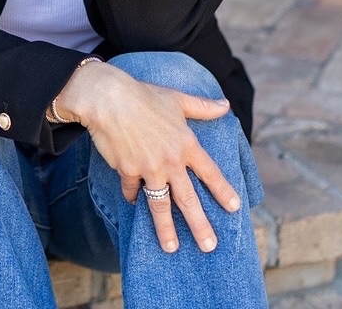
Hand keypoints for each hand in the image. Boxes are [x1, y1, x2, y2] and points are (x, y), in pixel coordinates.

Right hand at [57, 61, 240, 253]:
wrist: (107, 97)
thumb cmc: (143, 94)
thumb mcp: (176, 98)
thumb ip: (201, 106)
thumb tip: (225, 105)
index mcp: (186, 143)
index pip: (210, 172)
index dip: (223, 190)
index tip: (234, 207)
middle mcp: (170, 160)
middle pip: (188, 199)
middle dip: (199, 225)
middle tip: (209, 246)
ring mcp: (148, 168)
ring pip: (160, 204)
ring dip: (165, 228)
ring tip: (171, 248)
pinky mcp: (127, 170)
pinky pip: (132, 190)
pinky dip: (132, 197)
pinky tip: (133, 203)